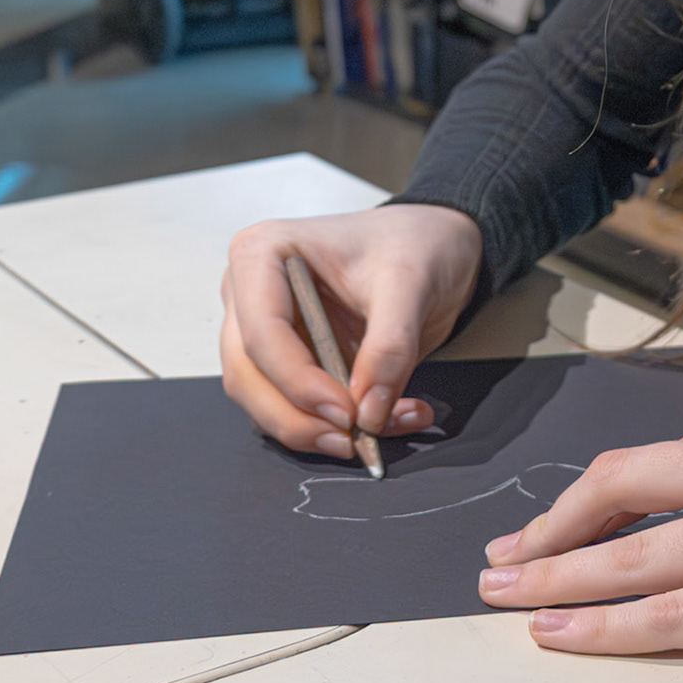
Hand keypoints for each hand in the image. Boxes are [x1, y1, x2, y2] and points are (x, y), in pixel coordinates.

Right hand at [219, 204, 481, 460]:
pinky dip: (333, 427)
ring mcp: (262, 331)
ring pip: (265, 402)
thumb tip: (369, 412)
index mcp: (261, 254)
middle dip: (299, 418)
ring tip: (383, 430)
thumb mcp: (410, 282)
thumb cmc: (413, 243)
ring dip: (318, 430)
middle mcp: (248, 295)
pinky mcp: (287, 363)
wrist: (434, 245)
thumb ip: (390, 345)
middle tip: (355, 440)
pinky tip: (385, 420)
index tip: (346, 412)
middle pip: (249, 376)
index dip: (297, 381)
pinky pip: (295, 409)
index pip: (261, 333)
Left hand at [476, 404, 682, 660]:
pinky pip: (672, 615)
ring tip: (504, 598)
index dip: (588, 495)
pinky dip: (606, 625)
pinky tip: (563, 633)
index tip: (552, 521)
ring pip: (631, 554)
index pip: (653, 457)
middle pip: (620, 487)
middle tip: (499, 560)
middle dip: (548, 528)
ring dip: (555, 577)